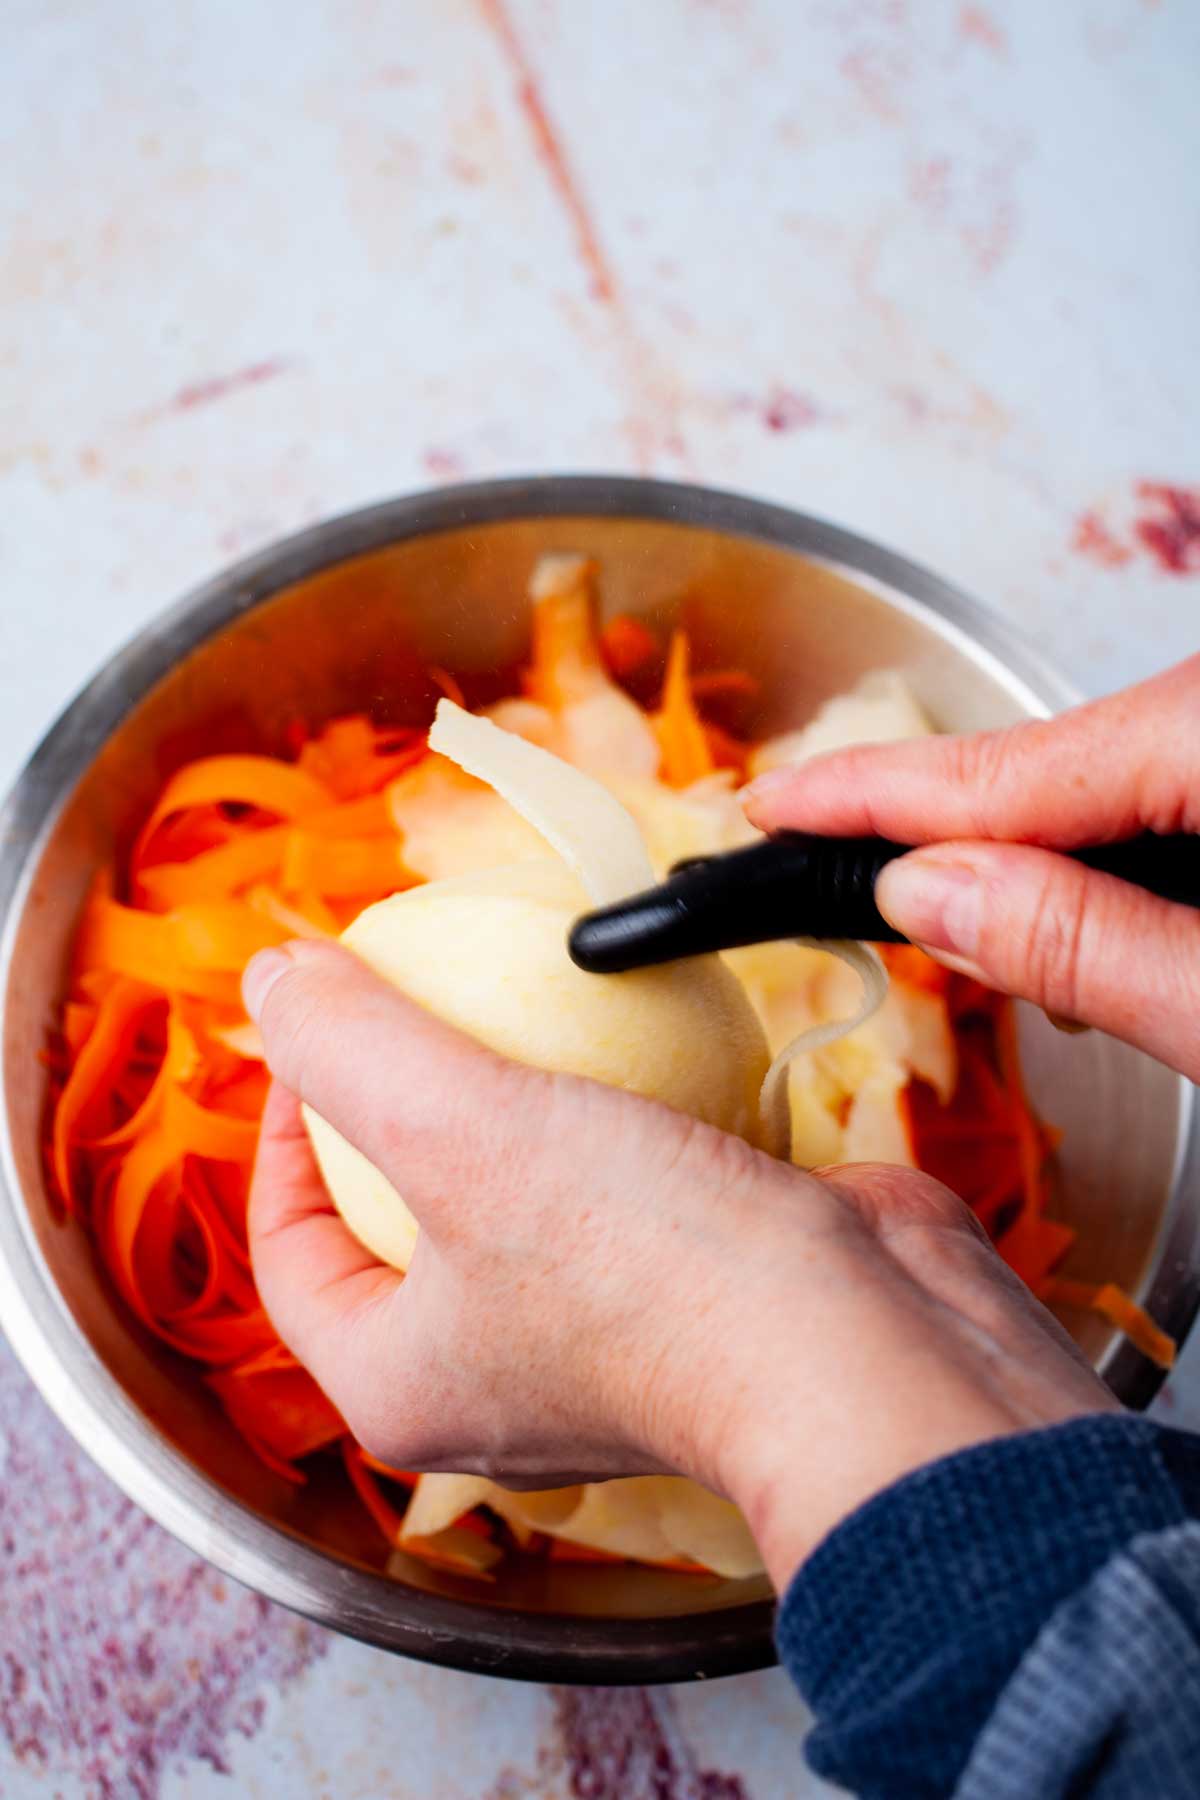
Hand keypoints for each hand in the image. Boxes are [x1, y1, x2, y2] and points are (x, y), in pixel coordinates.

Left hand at [244, 940, 1114, 1589]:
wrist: (871, 1348)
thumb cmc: (648, 1270)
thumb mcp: (458, 1127)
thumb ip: (351, 1047)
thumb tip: (271, 980)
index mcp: (399, 1382)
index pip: (290, 1248)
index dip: (278, 1130)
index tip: (319, 1026)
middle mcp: (489, 1377)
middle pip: (398, 1220)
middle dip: (400, 1108)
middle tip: (415, 1006)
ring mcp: (597, 1338)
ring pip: (518, 1196)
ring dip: (519, 1098)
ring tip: (518, 1003)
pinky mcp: (691, 1291)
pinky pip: (622, 1188)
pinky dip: (621, 1112)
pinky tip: (634, 1034)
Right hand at [744, 654, 1199, 1080]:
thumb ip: (1077, 943)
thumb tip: (917, 892)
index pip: (991, 768)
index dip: (860, 795)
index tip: (766, 808)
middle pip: (1036, 766)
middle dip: (940, 843)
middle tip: (817, 884)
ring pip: (1090, 783)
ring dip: (1035, 872)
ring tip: (992, 961)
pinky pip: (1151, 791)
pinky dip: (1106, 864)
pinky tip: (1109, 934)